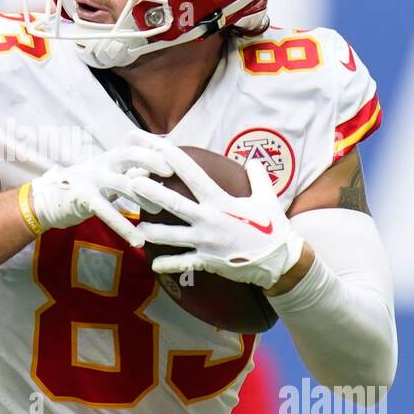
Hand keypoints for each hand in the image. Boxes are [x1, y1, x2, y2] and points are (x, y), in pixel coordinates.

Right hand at [28, 131, 175, 246]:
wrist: (45, 200)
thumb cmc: (83, 190)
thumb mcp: (106, 177)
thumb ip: (128, 174)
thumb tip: (158, 173)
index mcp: (109, 156)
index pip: (133, 139)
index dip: (153, 142)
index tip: (174, 152)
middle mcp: (101, 163)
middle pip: (130, 153)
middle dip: (152, 160)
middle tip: (171, 173)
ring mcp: (91, 179)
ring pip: (122, 183)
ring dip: (143, 197)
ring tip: (158, 212)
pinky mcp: (83, 198)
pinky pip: (107, 212)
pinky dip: (124, 227)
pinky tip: (138, 241)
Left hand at [127, 135, 303, 288]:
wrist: (280, 262)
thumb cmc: (273, 228)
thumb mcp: (268, 198)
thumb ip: (258, 177)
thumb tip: (252, 160)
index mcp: (222, 201)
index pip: (195, 176)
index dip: (176, 161)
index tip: (160, 149)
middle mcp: (210, 220)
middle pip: (174, 204)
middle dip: (152, 192)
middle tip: (132, 182)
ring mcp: (206, 242)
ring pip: (171, 236)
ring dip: (152, 231)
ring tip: (137, 226)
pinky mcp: (207, 261)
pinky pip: (183, 263)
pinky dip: (168, 263)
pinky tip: (154, 264)